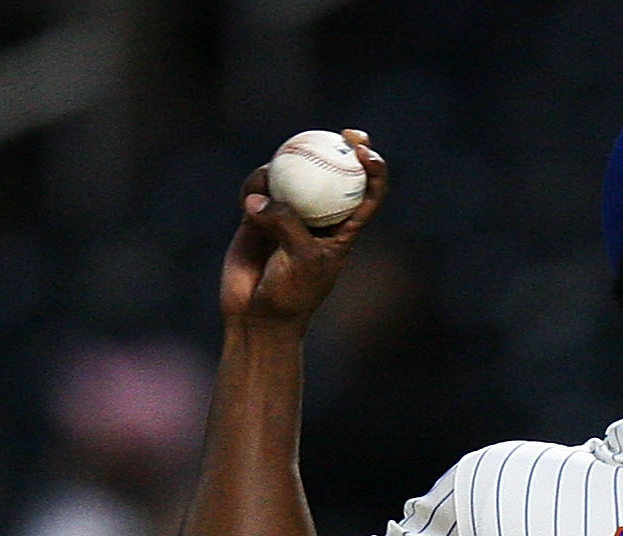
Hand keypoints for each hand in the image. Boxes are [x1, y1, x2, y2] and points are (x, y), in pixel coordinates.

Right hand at [221, 130, 387, 327]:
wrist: (256, 316)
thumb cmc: (290, 295)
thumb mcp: (300, 260)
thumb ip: (286, 224)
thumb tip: (261, 196)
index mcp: (343, 229)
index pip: (367, 194)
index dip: (373, 169)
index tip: (365, 153)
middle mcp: (318, 217)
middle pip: (334, 173)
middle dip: (341, 146)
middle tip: (343, 133)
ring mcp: (288, 214)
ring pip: (291, 174)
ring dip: (285, 166)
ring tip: (272, 175)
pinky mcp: (258, 215)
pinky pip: (257, 188)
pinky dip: (254, 186)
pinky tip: (250, 196)